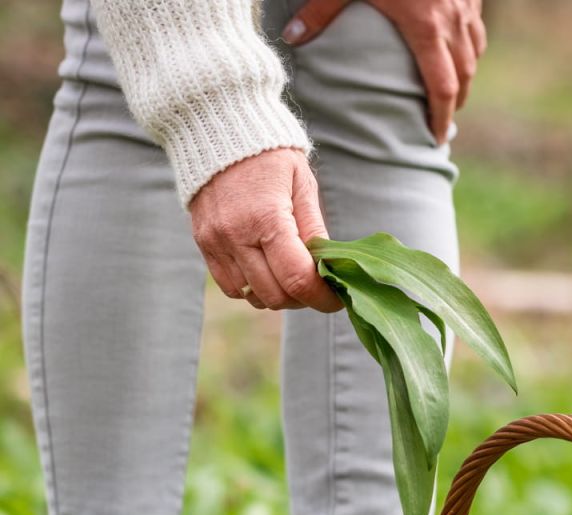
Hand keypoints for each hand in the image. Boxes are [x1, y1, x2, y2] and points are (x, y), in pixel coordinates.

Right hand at [190, 148, 341, 312]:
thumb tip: (328, 268)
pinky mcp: (203, 244)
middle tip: (317, 285)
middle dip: (302, 298)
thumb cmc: (268, 153)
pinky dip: (252, 287)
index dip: (322, 297)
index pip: (297, 279)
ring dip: (277, 295)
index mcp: (267, 218)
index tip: (337, 299)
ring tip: (292, 275)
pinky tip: (267, 270)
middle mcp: (236, 235)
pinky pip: (230, 285)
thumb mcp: (301, 184)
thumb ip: (314, 229)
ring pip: (252, 296)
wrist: (215, 127)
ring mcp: (215, 242)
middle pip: (275, 296)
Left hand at [282, 0, 485, 143]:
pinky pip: (476, 24)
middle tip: (443, 121)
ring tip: (453, 89)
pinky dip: (469, 42)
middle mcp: (453, 20)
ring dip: (466, 73)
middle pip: (465, 75)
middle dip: (456, 102)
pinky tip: (456, 43)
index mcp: (425, 27)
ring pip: (475, 50)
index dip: (441, 117)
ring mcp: (467, 3)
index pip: (441, 87)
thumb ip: (319, 10)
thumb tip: (290, 38)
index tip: (436, 137)